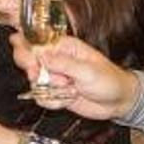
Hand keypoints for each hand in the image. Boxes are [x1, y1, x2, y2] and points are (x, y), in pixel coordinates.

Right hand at [9, 33, 140, 119]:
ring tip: (69, 89)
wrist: (118, 102)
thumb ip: (63, 63)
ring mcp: (53, 77)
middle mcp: (55, 60)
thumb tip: (41, 55)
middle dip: (32, 71)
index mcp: (63, 46)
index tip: (29, 61)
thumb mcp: (87, 70)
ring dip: (49, 89)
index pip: (35, 41)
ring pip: (33, 82)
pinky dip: (52, 102)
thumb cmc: (108, 80)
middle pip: (26, 59)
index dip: (25, 48)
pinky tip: (67, 100)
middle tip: (41, 77)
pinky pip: (40, 98)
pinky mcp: (54, 93)